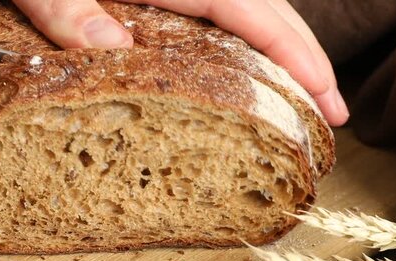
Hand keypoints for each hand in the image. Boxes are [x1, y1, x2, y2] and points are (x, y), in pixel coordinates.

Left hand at [11, 0, 348, 126]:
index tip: (326, 95)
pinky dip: (239, 48)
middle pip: (264, 12)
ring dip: (277, 57)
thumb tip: (111, 49)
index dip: (295, 54)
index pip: (252, 11)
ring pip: (244, 16)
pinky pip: (213, 18)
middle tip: (328, 115)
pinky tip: (241, 74)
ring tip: (298, 102)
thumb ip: (66, 8)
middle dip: (303, 61)